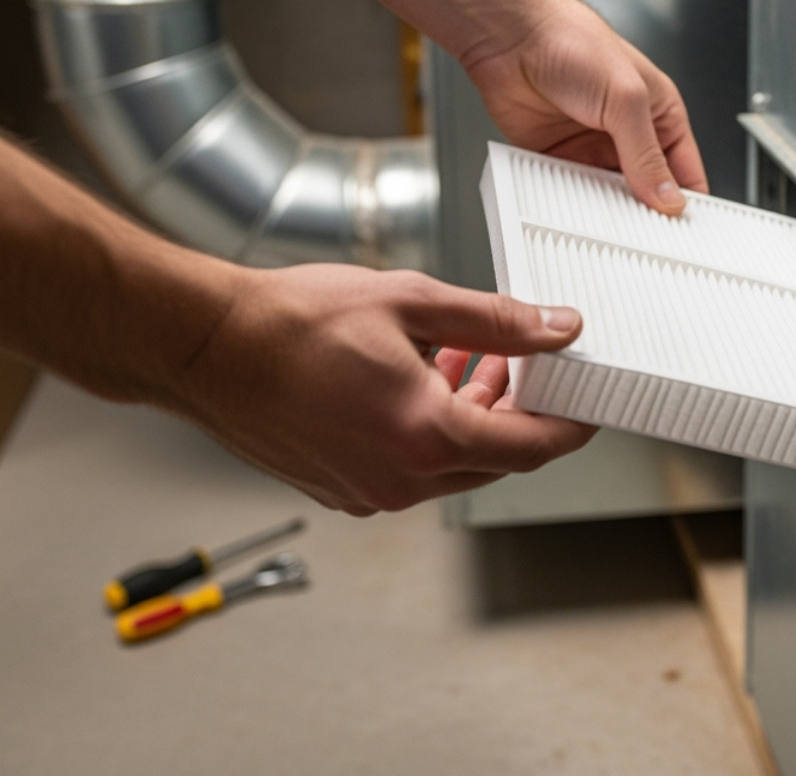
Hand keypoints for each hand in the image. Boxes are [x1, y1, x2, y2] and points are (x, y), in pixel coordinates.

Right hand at [173, 265, 595, 514]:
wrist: (206, 347)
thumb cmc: (290, 323)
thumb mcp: (411, 302)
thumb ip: (495, 321)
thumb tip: (556, 328)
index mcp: (427, 437)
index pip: (532, 447)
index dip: (571, 424)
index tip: (589, 404)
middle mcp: (401, 479)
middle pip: (494, 458)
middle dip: (515, 409)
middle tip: (520, 359)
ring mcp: (368, 492)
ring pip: (452, 464)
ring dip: (470, 415)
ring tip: (464, 356)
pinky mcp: (342, 490)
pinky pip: (410, 469)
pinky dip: (428, 431)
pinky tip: (417, 380)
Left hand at [462, 0, 708, 214]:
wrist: (511, 37)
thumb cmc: (573, 41)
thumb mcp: (625, 98)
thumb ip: (646, 153)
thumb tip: (667, 195)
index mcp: (658, 113)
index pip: (685, 170)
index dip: (687, 200)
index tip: (683, 231)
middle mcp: (628, 133)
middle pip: (647, 190)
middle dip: (646, 213)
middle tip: (646, 239)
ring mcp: (591, 147)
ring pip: (609, 197)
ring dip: (608, 212)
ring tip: (611, 228)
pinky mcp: (557, 158)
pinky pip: (571, 193)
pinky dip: (573, 205)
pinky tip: (575, 211)